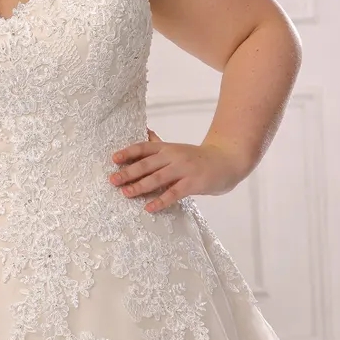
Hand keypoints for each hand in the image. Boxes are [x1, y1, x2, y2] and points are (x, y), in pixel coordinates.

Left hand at [109, 128, 246, 212]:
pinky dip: (160, 200)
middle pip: (147, 164)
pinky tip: (149, 207)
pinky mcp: (193, 183)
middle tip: (113, 180)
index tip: (113, 159)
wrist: (227, 161)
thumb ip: (160, 145)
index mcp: (167, 148)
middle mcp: (173, 156)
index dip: (128, 153)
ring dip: (140, 186)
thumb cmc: (197, 158)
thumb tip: (144, 132)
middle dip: (128, 172)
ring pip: (157, 178)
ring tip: (126, 193)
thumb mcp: (177, 149)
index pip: (144, 148)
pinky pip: (173, 193)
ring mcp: (183, 169)